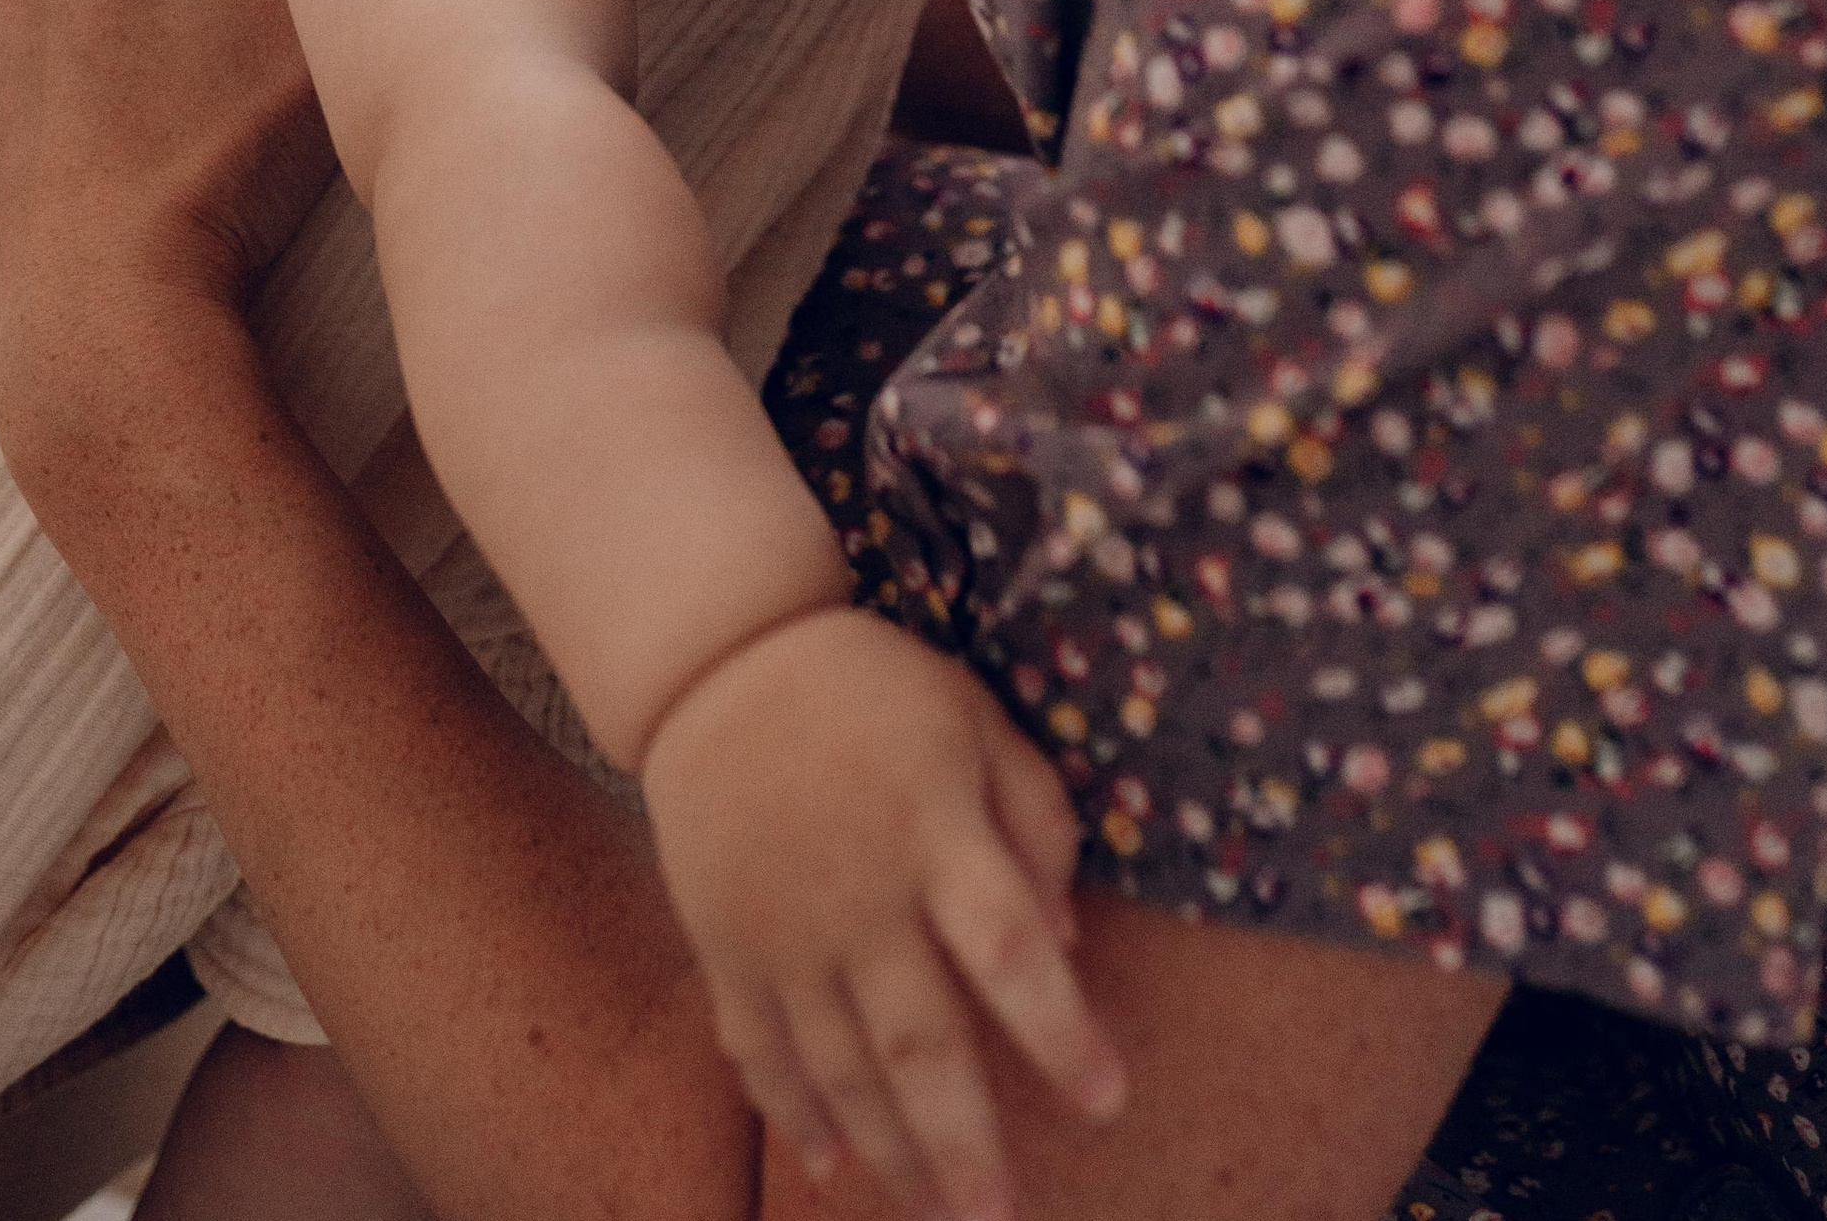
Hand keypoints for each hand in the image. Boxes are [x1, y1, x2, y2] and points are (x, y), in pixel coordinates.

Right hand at [641, 606, 1124, 1220]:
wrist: (718, 662)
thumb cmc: (869, 688)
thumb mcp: (971, 715)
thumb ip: (1034, 816)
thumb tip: (1069, 940)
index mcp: (932, 832)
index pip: (1008, 950)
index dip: (1060, 1032)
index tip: (1108, 1104)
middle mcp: (859, 897)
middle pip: (919, 1043)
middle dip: (965, 1143)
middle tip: (1001, 1220)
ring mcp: (784, 931)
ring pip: (841, 1068)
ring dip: (892, 1150)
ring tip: (937, 1212)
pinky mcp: (725, 945)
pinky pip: (760, 1052)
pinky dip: (793, 1115)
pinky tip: (830, 1166)